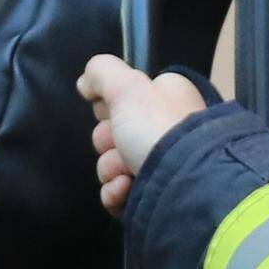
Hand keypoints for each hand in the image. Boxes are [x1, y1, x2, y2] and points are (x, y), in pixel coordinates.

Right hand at [81, 52, 208, 215]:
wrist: (183, 183)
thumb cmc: (158, 128)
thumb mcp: (127, 86)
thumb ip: (102, 72)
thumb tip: (85, 82)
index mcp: (166, 98)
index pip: (124, 97)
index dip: (111, 104)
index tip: (111, 109)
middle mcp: (164, 130)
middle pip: (111, 133)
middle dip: (109, 140)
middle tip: (122, 141)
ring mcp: (159, 166)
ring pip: (110, 164)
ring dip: (112, 167)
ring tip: (129, 169)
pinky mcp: (150, 196)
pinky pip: (116, 193)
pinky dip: (116, 192)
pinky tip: (128, 187)